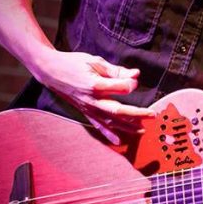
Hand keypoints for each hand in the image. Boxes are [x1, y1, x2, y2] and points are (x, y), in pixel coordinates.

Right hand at [32, 49, 153, 144]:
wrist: (50, 71)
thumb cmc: (73, 63)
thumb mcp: (95, 61)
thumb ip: (116, 70)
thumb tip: (135, 75)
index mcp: (94, 84)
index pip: (119, 88)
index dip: (130, 84)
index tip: (134, 78)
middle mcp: (91, 100)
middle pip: (118, 110)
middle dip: (137, 114)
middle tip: (153, 115)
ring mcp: (88, 108)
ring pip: (110, 121)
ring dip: (128, 127)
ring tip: (143, 130)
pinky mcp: (84, 112)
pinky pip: (98, 125)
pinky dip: (109, 134)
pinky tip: (119, 141)